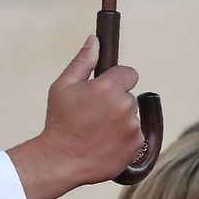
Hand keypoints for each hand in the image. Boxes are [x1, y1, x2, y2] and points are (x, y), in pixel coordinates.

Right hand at [7, 35, 143, 198]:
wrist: (63, 159)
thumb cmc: (60, 121)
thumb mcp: (63, 86)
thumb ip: (83, 62)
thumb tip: (95, 40)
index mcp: (108, 88)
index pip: (129, 73)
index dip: (118, 79)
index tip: (107, 88)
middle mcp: (125, 106)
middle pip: (129, 97)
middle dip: (115, 102)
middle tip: (94, 114)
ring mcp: (133, 126)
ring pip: (132, 116)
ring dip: (120, 120)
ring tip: (98, 130)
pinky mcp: (138, 144)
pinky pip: (136, 134)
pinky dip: (124, 137)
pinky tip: (105, 142)